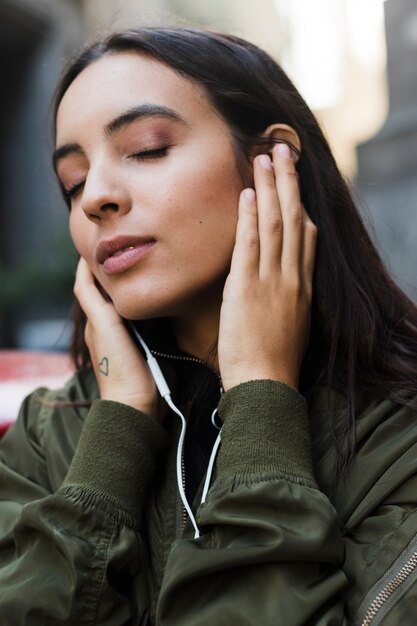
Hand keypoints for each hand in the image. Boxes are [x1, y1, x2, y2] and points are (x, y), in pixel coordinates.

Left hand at [74, 258, 157, 416]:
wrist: (136, 401)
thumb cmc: (118, 364)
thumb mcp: (102, 324)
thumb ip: (92, 296)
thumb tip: (85, 267)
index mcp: (96, 321)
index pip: (92, 286)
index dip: (95, 266)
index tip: (107, 246)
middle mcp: (109, 328)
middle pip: (112, 294)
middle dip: (121, 275)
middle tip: (135, 254)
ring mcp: (127, 338)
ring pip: (130, 306)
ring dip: (136, 290)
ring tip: (150, 272)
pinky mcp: (144, 347)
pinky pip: (145, 320)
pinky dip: (148, 308)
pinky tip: (159, 303)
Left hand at [218, 143, 316, 390]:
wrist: (266, 386)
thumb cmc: (273, 362)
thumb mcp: (289, 325)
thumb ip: (285, 298)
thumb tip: (277, 283)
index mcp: (301, 287)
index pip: (305, 237)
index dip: (299, 204)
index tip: (293, 181)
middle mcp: (291, 278)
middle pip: (293, 219)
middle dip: (288, 182)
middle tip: (282, 149)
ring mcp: (271, 281)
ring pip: (274, 224)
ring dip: (269, 188)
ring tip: (264, 157)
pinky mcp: (247, 288)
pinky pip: (250, 245)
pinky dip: (250, 217)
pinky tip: (247, 193)